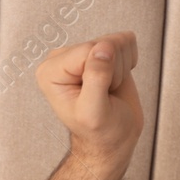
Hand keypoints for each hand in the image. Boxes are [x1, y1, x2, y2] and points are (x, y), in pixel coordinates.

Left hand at [36, 30, 143, 170]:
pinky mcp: (103, 49)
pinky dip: (128, 62)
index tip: (97, 94)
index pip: (88, 50)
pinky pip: (127, 41)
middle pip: (104, 43)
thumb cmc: (99, 131)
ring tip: (108, 90)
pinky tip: (116, 80)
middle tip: (104, 94)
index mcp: (50, 71)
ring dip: (121, 68)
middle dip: (112, 71)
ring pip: (118, 41)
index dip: (102, 73)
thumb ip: (96, 78)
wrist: (112, 138)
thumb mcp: (93, 111)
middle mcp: (63, 58)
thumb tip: (104, 47)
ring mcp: (83, 52)